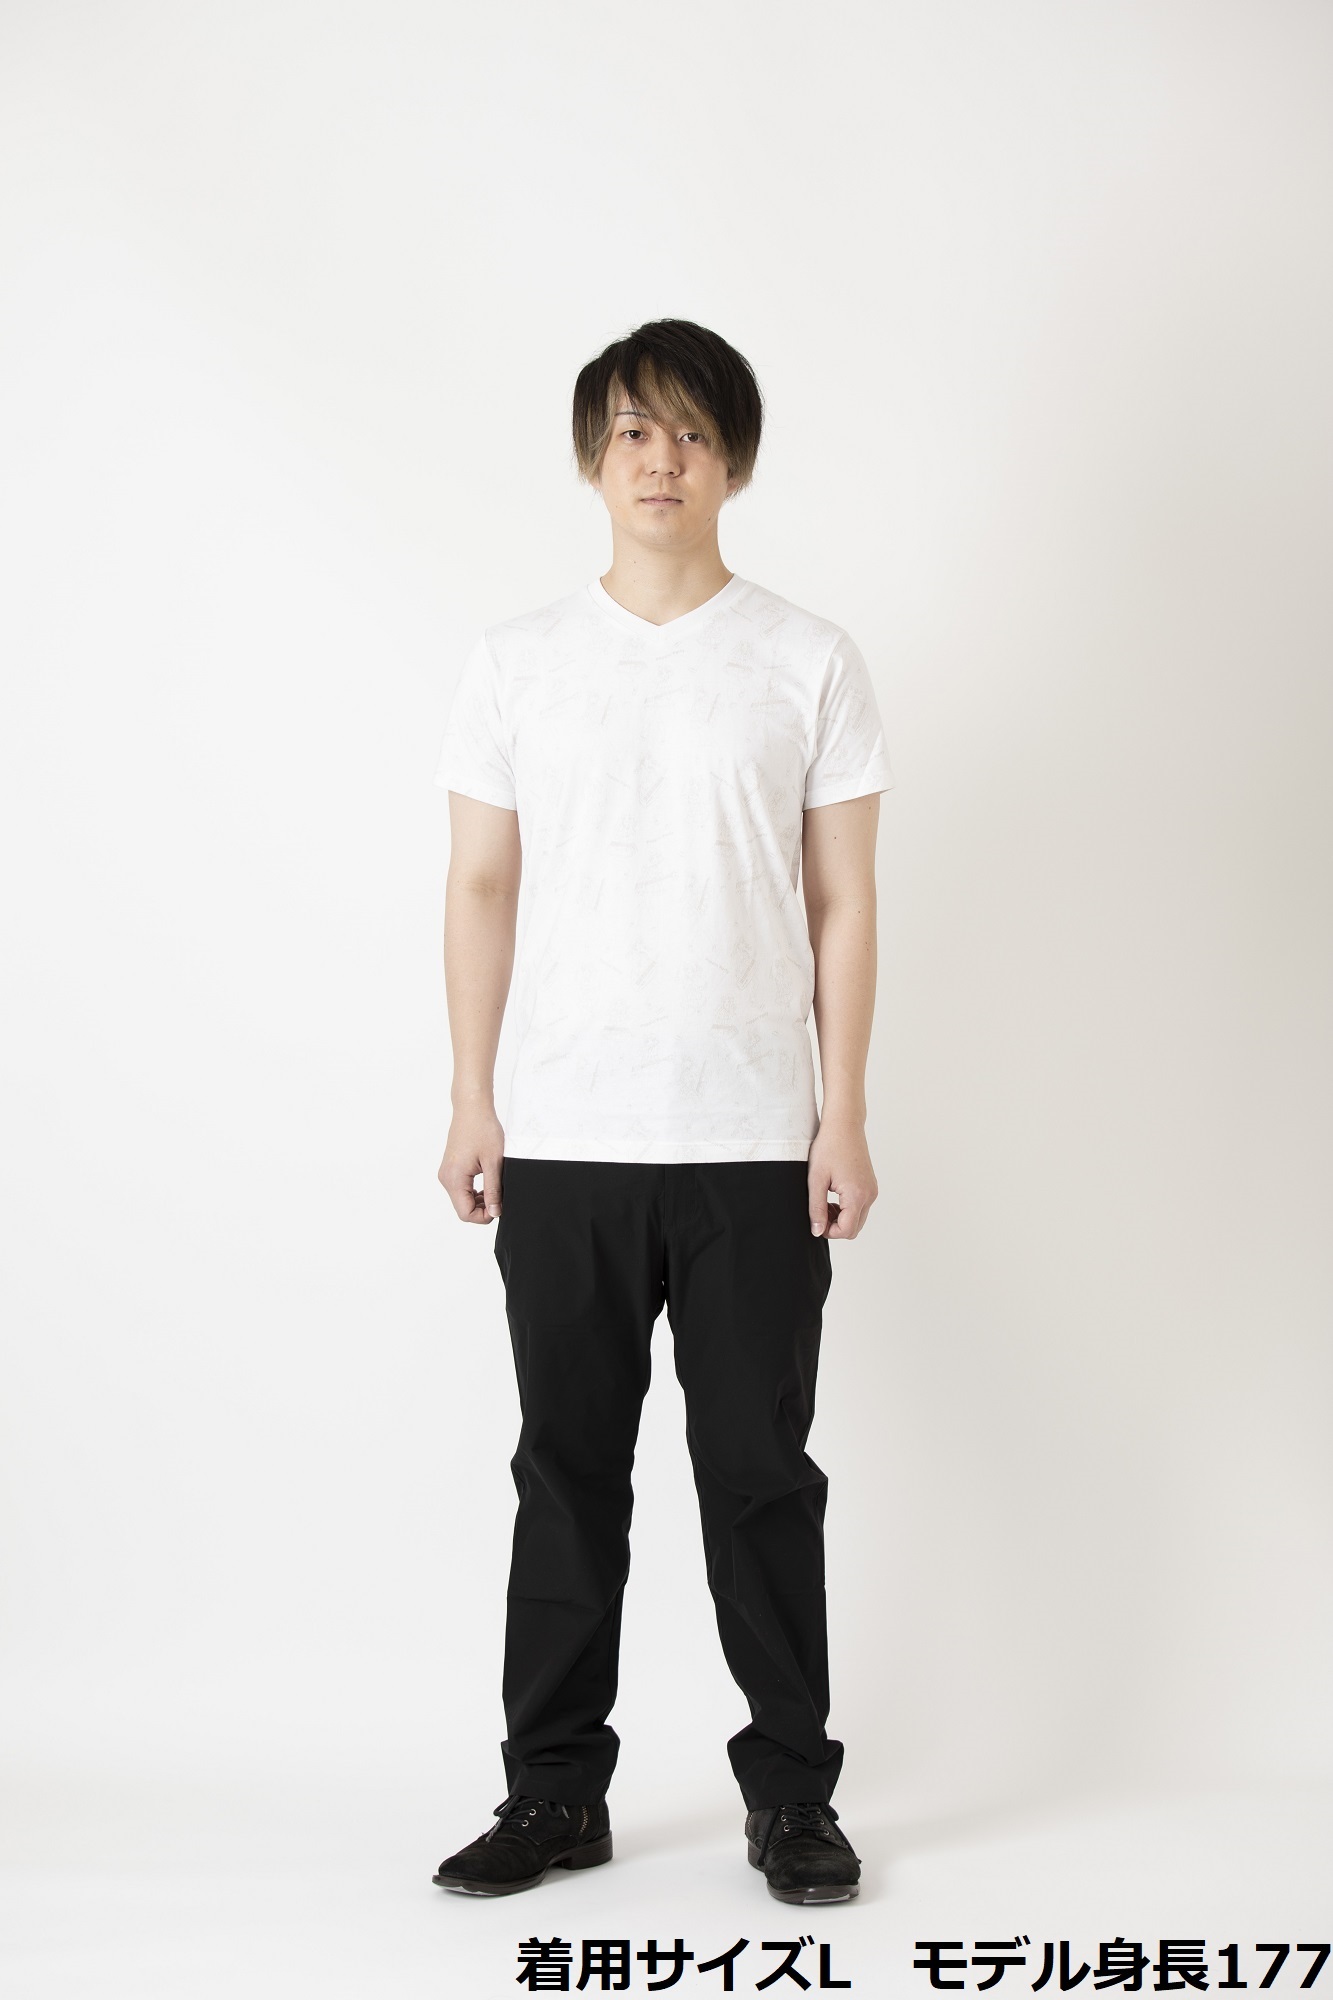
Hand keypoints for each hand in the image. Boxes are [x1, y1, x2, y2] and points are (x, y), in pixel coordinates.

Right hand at [438, 1106, 505, 1223]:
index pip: (466, 1213)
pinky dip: (474, 1190)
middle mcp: (446, 1178)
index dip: (484, 1216)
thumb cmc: (483, 1129)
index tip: (499, 1206)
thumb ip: (493, 1190)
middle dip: (483, 1208)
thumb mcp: (493, 1162)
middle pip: (463, 1208)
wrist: (472, 1108)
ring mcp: (446, 1173)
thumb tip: (495, 1212)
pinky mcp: (450, 1168)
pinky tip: (487, 1181)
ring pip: (462, 1199)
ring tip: (495, 1186)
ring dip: (479, 1199)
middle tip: (500, 1196)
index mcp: (455, 1179)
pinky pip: (461, 1188)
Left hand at [807, 1112, 876, 1239]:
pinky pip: (861, 1207)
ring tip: (824, 1202)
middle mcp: (869, 1195)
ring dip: (841, 1218)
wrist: (844, 1124)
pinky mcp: (871, 1185)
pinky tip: (833, 1196)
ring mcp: (872, 1190)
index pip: (846, 1231)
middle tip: (818, 1212)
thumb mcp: (816, 1179)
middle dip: (835, 1227)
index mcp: (857, 1195)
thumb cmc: (829, 1146)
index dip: (829, 1232)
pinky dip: (848, 1209)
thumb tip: (817, 1231)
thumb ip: (816, 1208)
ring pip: (858, 1219)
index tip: (816, 1221)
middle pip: (854, 1229)